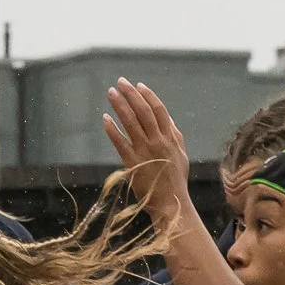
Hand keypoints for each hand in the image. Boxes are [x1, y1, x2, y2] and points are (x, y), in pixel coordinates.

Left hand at [103, 78, 192, 225]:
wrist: (171, 203)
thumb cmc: (174, 179)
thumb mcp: (180, 153)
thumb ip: (174, 134)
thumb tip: (165, 116)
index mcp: (171, 138)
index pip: (159, 111)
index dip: (148, 96)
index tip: (137, 85)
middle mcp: (158, 142)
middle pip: (144, 112)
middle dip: (131, 95)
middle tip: (120, 82)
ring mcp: (145, 152)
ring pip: (131, 123)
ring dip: (120, 106)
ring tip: (111, 93)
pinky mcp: (132, 164)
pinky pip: (120, 143)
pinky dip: (112, 129)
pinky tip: (105, 118)